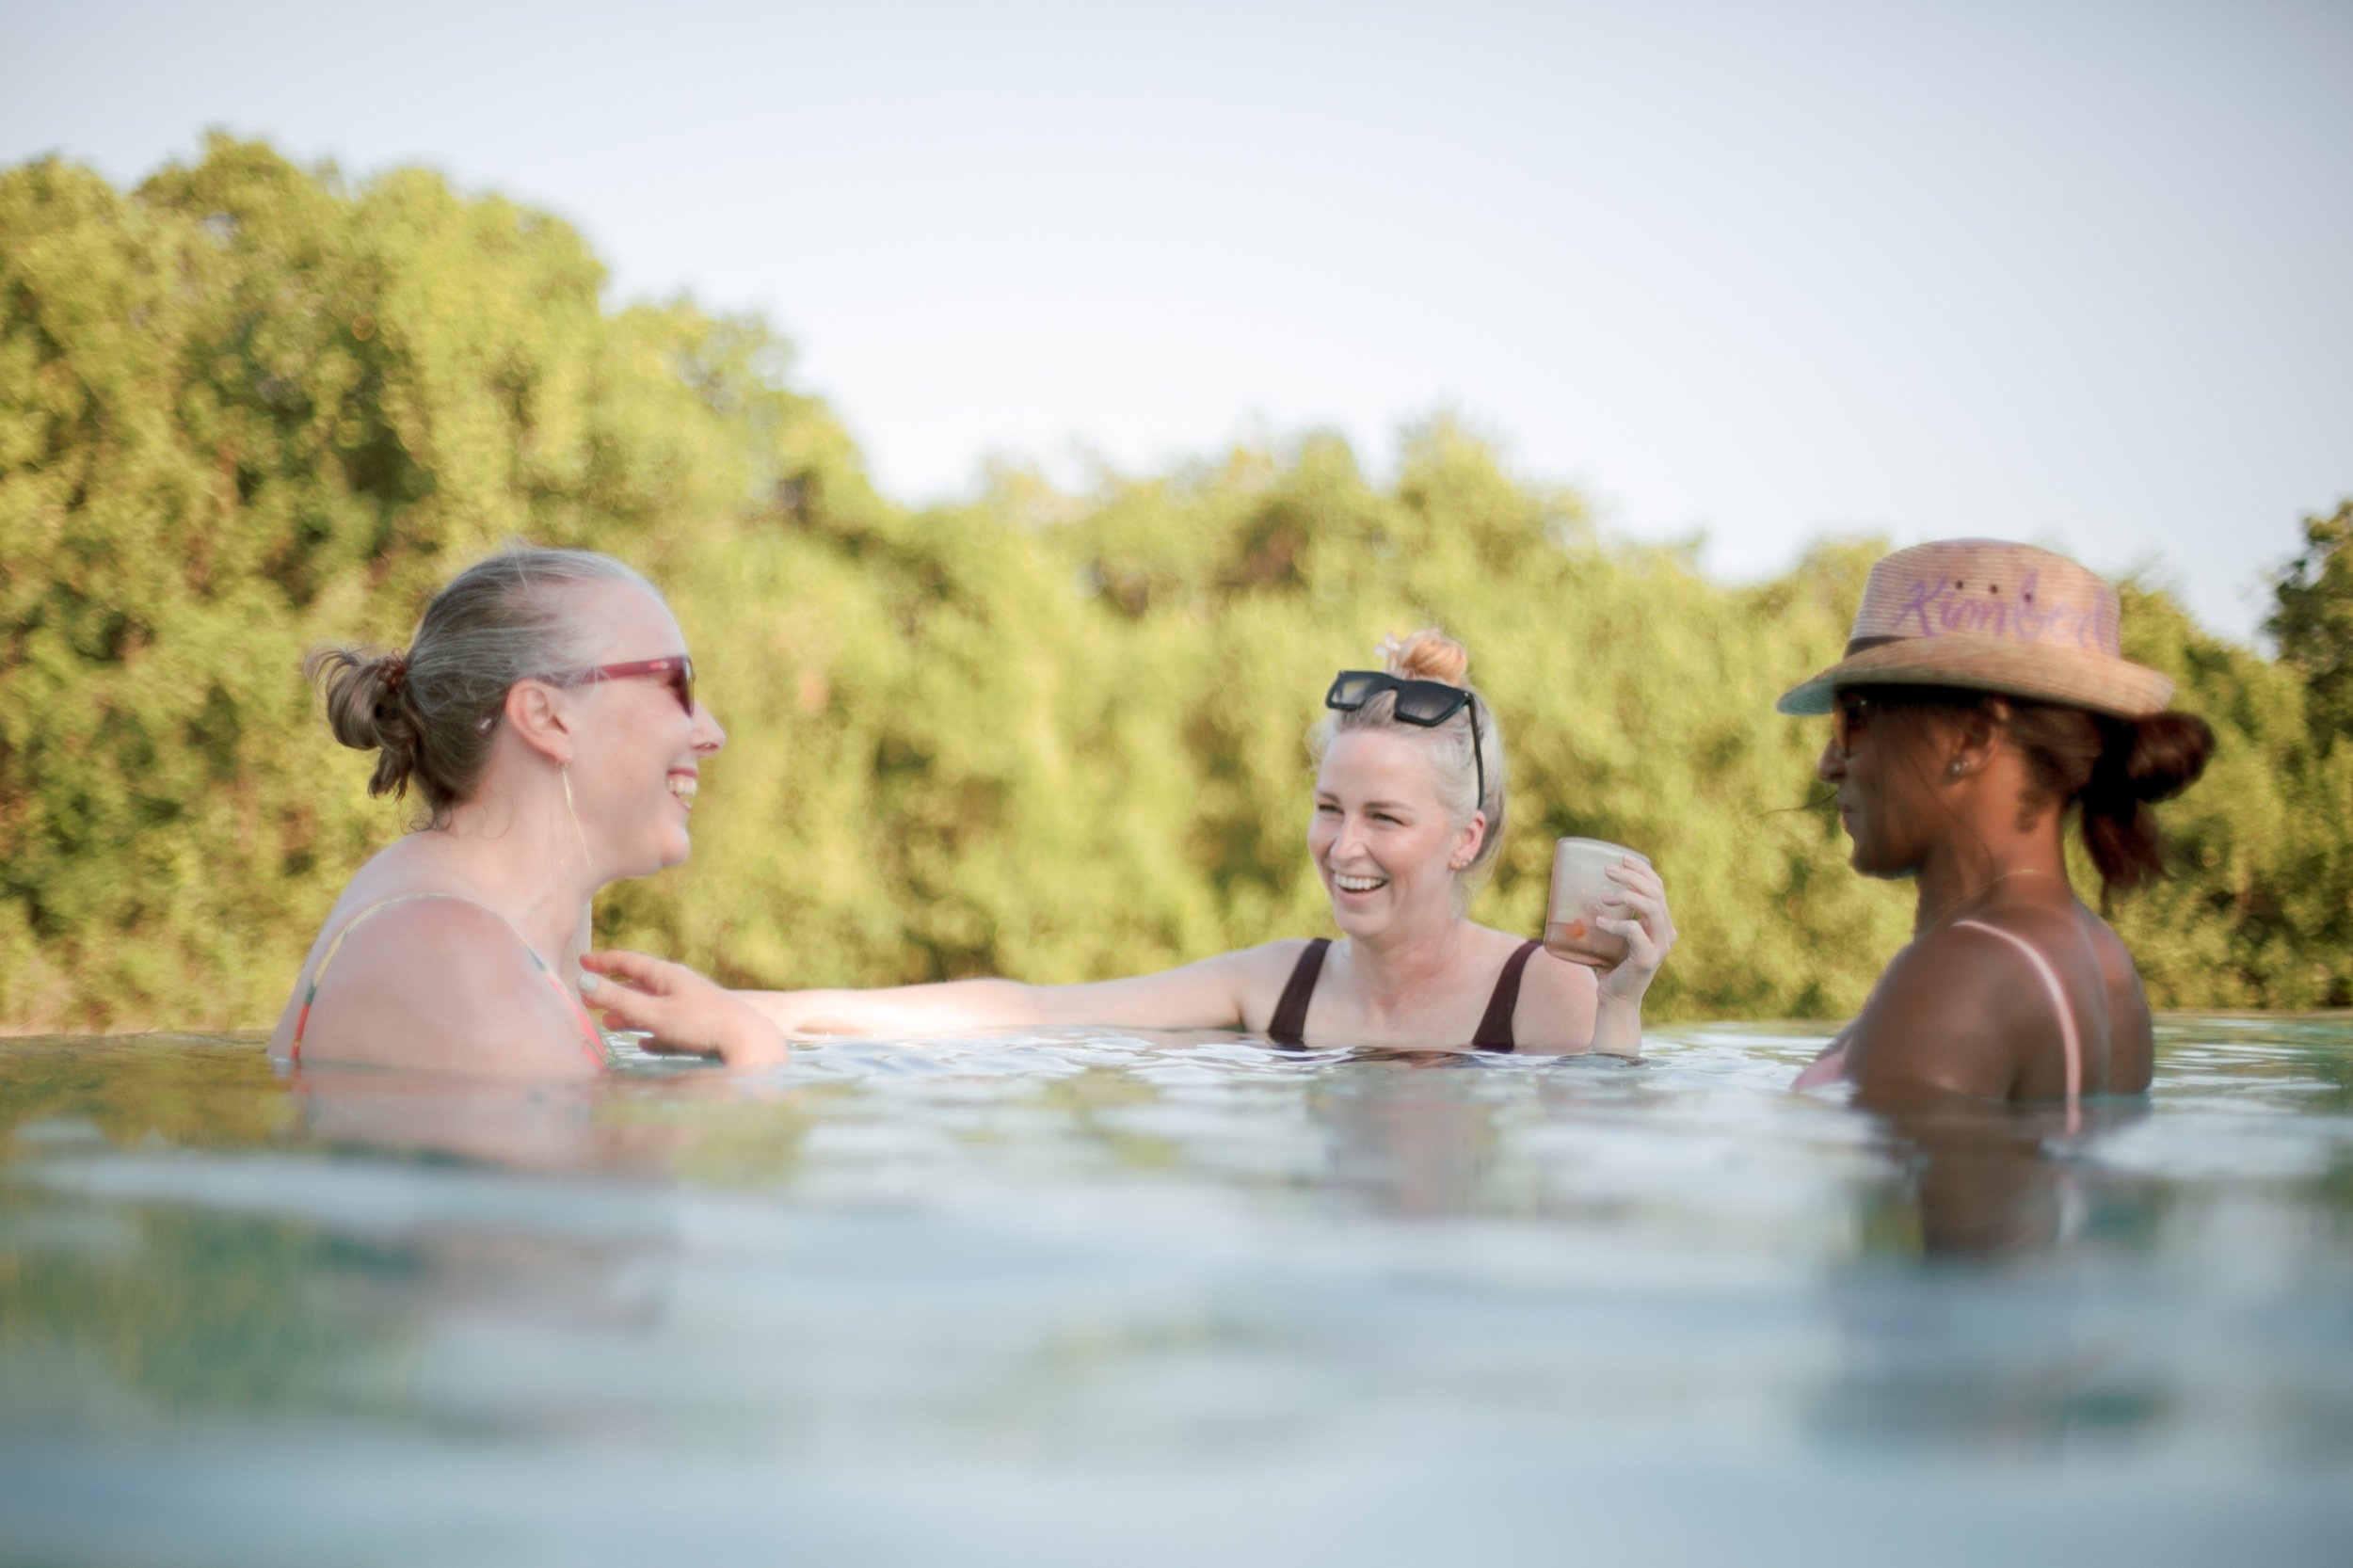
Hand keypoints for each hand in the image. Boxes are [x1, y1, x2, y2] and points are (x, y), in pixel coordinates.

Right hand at [579, 950, 789, 1067]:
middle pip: (640, 985)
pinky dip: (651, 1033)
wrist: (746, 1040)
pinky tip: (645, 1044)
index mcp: (668, 975)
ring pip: (653, 1007)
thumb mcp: (654, 1011)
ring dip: (629, 1014)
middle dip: (613, 991)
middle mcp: (680, 987)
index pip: (629, 961)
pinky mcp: (701, 1028)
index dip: (603, 962)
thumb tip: (583, 983)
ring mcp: (691, 1007)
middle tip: (589, 998)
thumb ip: (618, 999)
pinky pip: (668, 1028)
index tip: (582, 962)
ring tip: (609, 1023)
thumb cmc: (700, 1022)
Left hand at [1595, 855, 1675, 1006]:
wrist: (1615, 1000)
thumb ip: (1608, 915)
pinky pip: (1634, 931)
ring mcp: (1659, 946)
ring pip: (1651, 907)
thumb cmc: (1610, 966)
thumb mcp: (1612, 935)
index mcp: (1661, 924)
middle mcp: (1666, 933)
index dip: (1642, 870)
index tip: (1623, 857)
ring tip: (1603, 896)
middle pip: (1656, 893)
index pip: (1659, 888)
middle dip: (1632, 876)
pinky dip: (1616, 923)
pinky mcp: (1647, 959)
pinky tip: (1599, 923)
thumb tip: (1579, 891)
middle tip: (1607, 869)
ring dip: (1626, 895)